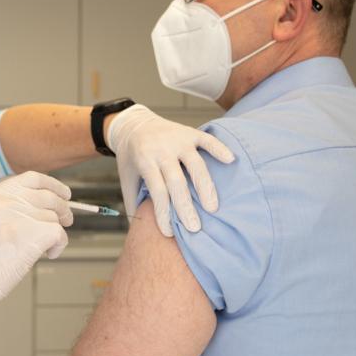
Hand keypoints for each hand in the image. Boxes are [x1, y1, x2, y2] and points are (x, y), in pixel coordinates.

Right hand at [0, 172, 72, 346]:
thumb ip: (11, 208)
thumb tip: (48, 205)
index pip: (31, 178)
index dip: (53, 185)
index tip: (65, 194)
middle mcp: (2, 201)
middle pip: (48, 196)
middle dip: (63, 209)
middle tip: (67, 221)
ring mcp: (16, 216)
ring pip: (54, 218)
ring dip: (55, 234)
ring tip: (43, 249)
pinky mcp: (31, 234)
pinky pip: (59, 233)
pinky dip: (59, 245)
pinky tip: (48, 255)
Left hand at [105, 104, 233, 236]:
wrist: (134, 123)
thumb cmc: (132, 158)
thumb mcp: (126, 178)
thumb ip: (132, 201)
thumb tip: (139, 232)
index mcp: (144, 160)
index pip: (156, 190)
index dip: (163, 212)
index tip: (169, 232)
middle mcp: (161, 149)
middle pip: (176, 181)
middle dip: (186, 206)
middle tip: (195, 228)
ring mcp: (178, 139)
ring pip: (195, 164)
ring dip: (205, 187)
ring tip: (212, 209)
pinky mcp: (190, 132)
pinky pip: (207, 140)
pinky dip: (219, 149)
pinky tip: (230, 161)